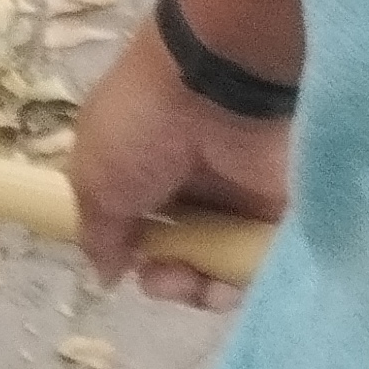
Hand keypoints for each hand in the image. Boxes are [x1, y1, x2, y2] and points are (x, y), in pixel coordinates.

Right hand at [67, 17, 290, 311]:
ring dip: (195, 288)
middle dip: (164, 278)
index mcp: (143, 166)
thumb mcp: (93, 175)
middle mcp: (190, 184)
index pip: (137, 224)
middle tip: (160, 276)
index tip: (124, 262)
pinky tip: (218, 285)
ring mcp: (235, 198)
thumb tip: (106, 274)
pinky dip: (234, 285)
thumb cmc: (141, 122)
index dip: (130, 252)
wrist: (218, 81)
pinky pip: (254, 264)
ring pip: (216, 264)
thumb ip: (97, 231)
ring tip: (189, 281)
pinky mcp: (274, 212)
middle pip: (178, 252)